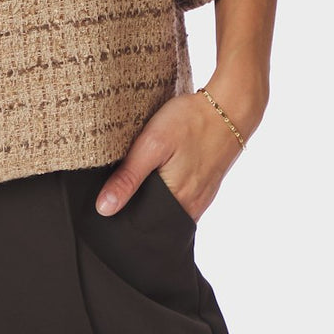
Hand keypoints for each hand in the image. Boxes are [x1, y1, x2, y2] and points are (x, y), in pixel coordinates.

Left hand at [94, 89, 250, 224]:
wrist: (229, 107)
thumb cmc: (190, 121)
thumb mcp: (152, 143)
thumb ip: (129, 177)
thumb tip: (104, 208)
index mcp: (176, 202)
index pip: (142, 226)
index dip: (122, 216)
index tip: (105, 204)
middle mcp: (191, 207)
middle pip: (156, 220)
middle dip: (136, 210)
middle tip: (118, 189)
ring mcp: (202, 198)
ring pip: (169, 210)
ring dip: (152, 200)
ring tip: (137, 181)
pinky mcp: (207, 187)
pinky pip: (182, 200)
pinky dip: (167, 192)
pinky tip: (160, 175)